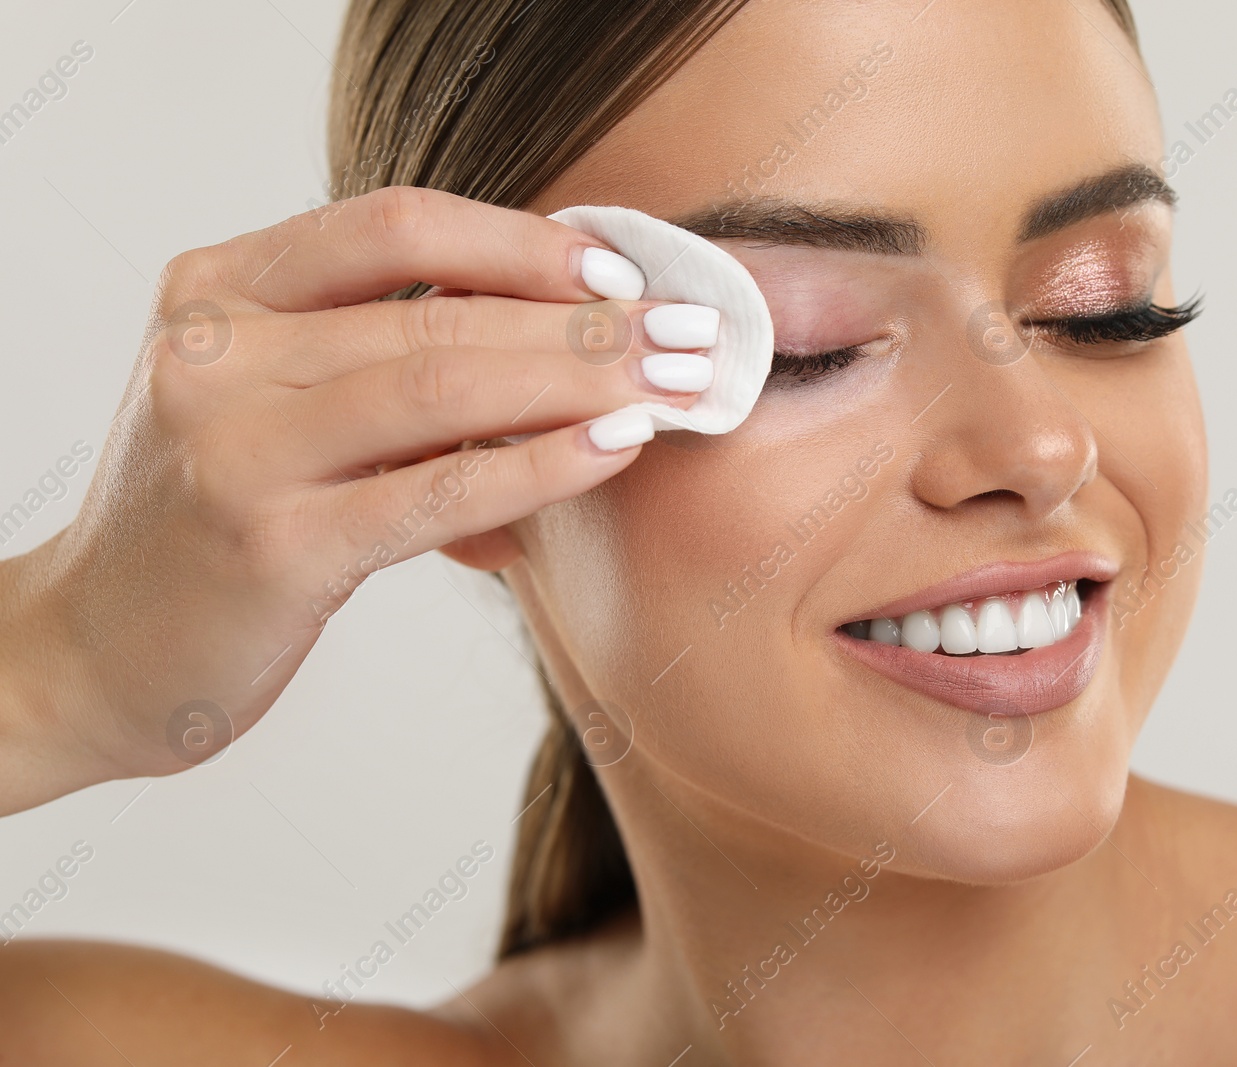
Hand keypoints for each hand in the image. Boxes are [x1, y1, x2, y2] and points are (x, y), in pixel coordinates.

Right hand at [0, 186, 714, 814]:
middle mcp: (216, 354)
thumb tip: (564, 331)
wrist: (95, 651)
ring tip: (674, 385)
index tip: (618, 268)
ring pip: (441, 387)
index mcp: (217, 291)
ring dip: (578, 383)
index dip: (519, 241)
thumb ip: (382, 357)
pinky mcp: (272, 547)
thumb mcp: (273, 403)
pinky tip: (614, 450)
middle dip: (582, 322)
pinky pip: (436, 491)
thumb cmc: (216, 518)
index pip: (393, 228)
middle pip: (435, 310)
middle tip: (689, 333)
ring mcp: (236, 450)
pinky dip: (540, 464)